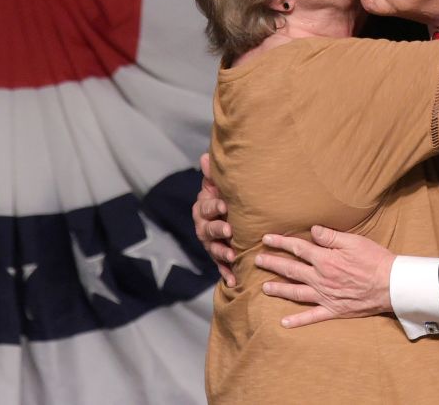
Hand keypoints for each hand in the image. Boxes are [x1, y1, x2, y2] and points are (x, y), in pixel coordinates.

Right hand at [192, 153, 235, 286]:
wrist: (229, 215)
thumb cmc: (226, 197)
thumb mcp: (219, 186)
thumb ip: (214, 175)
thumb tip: (205, 156)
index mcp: (204, 207)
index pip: (206, 206)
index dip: (214, 206)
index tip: (225, 206)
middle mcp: (204, 226)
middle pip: (208, 229)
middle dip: (217, 230)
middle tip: (229, 230)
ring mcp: (211, 243)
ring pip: (213, 249)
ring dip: (221, 253)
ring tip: (231, 255)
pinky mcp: (218, 257)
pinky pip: (221, 267)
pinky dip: (227, 274)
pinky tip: (234, 282)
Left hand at [256, 225, 395, 327]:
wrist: (391, 285)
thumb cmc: (375, 260)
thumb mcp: (354, 241)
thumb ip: (331, 237)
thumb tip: (313, 230)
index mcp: (325, 260)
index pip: (298, 248)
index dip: (281, 243)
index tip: (266, 239)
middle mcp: (320, 278)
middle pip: (291, 270)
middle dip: (272, 264)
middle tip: (257, 260)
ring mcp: (325, 296)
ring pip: (296, 293)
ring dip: (278, 290)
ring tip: (264, 288)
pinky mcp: (333, 310)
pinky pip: (312, 316)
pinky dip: (297, 320)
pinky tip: (284, 323)